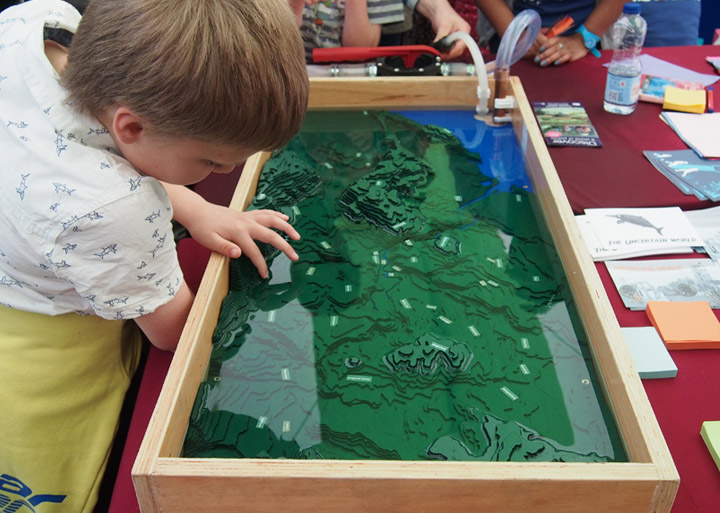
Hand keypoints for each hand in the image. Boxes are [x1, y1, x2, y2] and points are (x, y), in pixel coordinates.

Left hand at [185, 203, 300, 278]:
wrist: (198, 212)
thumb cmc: (202, 229)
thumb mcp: (209, 241)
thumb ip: (224, 248)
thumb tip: (239, 253)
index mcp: (237, 233)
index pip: (253, 252)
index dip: (261, 265)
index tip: (265, 275)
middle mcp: (246, 223)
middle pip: (270, 235)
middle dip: (284, 246)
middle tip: (295, 257)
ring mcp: (248, 217)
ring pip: (272, 220)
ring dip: (286, 228)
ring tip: (297, 236)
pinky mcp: (247, 214)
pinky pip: (266, 213)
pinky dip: (277, 215)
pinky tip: (286, 219)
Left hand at [417, 0, 470, 60]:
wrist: (439, 12)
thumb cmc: (444, 14)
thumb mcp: (443, 26)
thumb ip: (441, 38)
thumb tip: (437, 48)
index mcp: (465, 30)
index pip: (462, 44)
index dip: (454, 50)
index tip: (446, 54)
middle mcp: (464, 36)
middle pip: (459, 49)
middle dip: (450, 53)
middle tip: (440, 55)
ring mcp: (459, 39)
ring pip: (455, 51)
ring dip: (447, 54)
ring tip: (439, 53)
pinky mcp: (453, 42)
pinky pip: (451, 50)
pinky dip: (445, 52)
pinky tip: (439, 51)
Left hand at [533, 33, 588, 66]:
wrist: (582, 42)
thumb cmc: (566, 42)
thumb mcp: (559, 39)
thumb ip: (549, 43)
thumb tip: (537, 49)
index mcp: (558, 39)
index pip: (550, 41)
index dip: (544, 45)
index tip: (538, 50)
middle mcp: (562, 43)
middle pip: (552, 49)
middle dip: (543, 55)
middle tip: (536, 60)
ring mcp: (567, 49)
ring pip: (558, 53)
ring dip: (549, 59)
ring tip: (542, 64)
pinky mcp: (572, 54)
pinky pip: (566, 57)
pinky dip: (561, 60)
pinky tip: (556, 63)